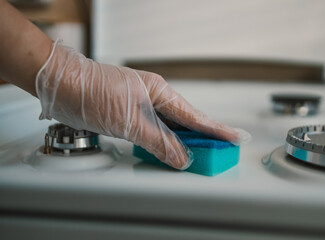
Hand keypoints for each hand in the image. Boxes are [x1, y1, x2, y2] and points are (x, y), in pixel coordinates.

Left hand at [36, 40, 250, 169]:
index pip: (194, 116)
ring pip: (170, 126)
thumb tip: (181, 157)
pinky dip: (164, 141)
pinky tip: (169, 149)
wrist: (62, 85)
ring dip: (183, 141)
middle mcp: (152, 98)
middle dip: (203, 137)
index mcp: (159, 92)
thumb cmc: (91, 92)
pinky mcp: (129, 114)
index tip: (234, 137)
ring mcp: (141, 105)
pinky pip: (155, 130)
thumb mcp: (130, 121)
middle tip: (220, 150)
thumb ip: (158, 141)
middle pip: (185, 121)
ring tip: (199, 153)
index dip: (216, 129)